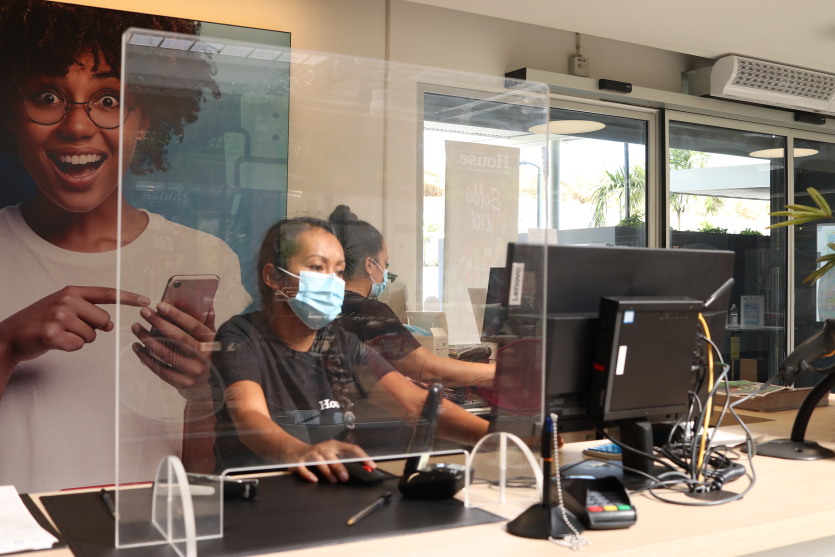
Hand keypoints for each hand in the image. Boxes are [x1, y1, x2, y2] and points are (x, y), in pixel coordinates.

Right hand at [0, 286, 148, 367]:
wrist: (9, 336)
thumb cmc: (40, 323)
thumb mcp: (64, 310)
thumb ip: (88, 312)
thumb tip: (110, 324)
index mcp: (72, 291)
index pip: (107, 293)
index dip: (129, 297)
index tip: (147, 301)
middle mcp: (67, 300)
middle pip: (104, 320)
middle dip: (92, 329)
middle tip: (69, 329)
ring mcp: (59, 315)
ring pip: (92, 335)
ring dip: (79, 340)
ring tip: (60, 334)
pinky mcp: (52, 332)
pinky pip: (79, 346)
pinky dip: (70, 348)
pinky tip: (55, 342)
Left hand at [131, 302, 216, 401]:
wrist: (206, 386)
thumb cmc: (205, 356)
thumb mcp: (211, 339)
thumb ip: (208, 322)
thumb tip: (206, 303)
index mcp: (211, 342)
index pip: (193, 326)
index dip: (176, 315)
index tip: (160, 305)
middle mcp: (204, 356)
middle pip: (178, 338)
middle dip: (158, 323)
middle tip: (144, 312)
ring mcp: (193, 371)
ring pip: (166, 353)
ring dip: (148, 339)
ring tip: (136, 327)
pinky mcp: (181, 382)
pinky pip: (159, 368)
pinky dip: (146, 357)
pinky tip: (137, 347)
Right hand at [289, 439, 374, 483]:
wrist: (294, 450)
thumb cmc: (318, 454)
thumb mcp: (332, 454)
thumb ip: (346, 461)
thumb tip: (364, 469)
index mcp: (334, 446)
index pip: (351, 448)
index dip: (362, 457)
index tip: (371, 465)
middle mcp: (323, 449)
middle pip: (332, 456)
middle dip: (339, 467)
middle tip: (346, 477)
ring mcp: (310, 455)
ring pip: (319, 461)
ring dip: (327, 471)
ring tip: (333, 480)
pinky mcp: (298, 462)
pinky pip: (303, 468)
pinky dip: (309, 474)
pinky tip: (314, 480)